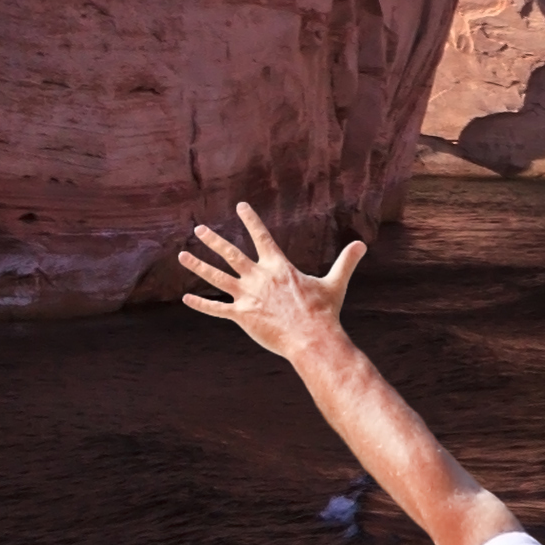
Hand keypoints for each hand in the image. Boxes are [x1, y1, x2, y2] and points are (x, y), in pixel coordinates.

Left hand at [176, 202, 364, 357]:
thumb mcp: (335, 283)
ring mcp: (248, 296)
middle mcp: (259, 277)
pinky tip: (186, 298)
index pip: (262, 237)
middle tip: (199, 230)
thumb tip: (362, 244)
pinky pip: (216, 308)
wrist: (312, 338)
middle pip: (231, 254)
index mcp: (279, 267)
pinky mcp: (241, 316)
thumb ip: (345, 262)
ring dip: (198, 266)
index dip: (251, 220)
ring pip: (216, 277)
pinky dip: (201, 304)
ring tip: (182, 255)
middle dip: (213, 240)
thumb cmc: (324, 311)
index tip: (240, 206)